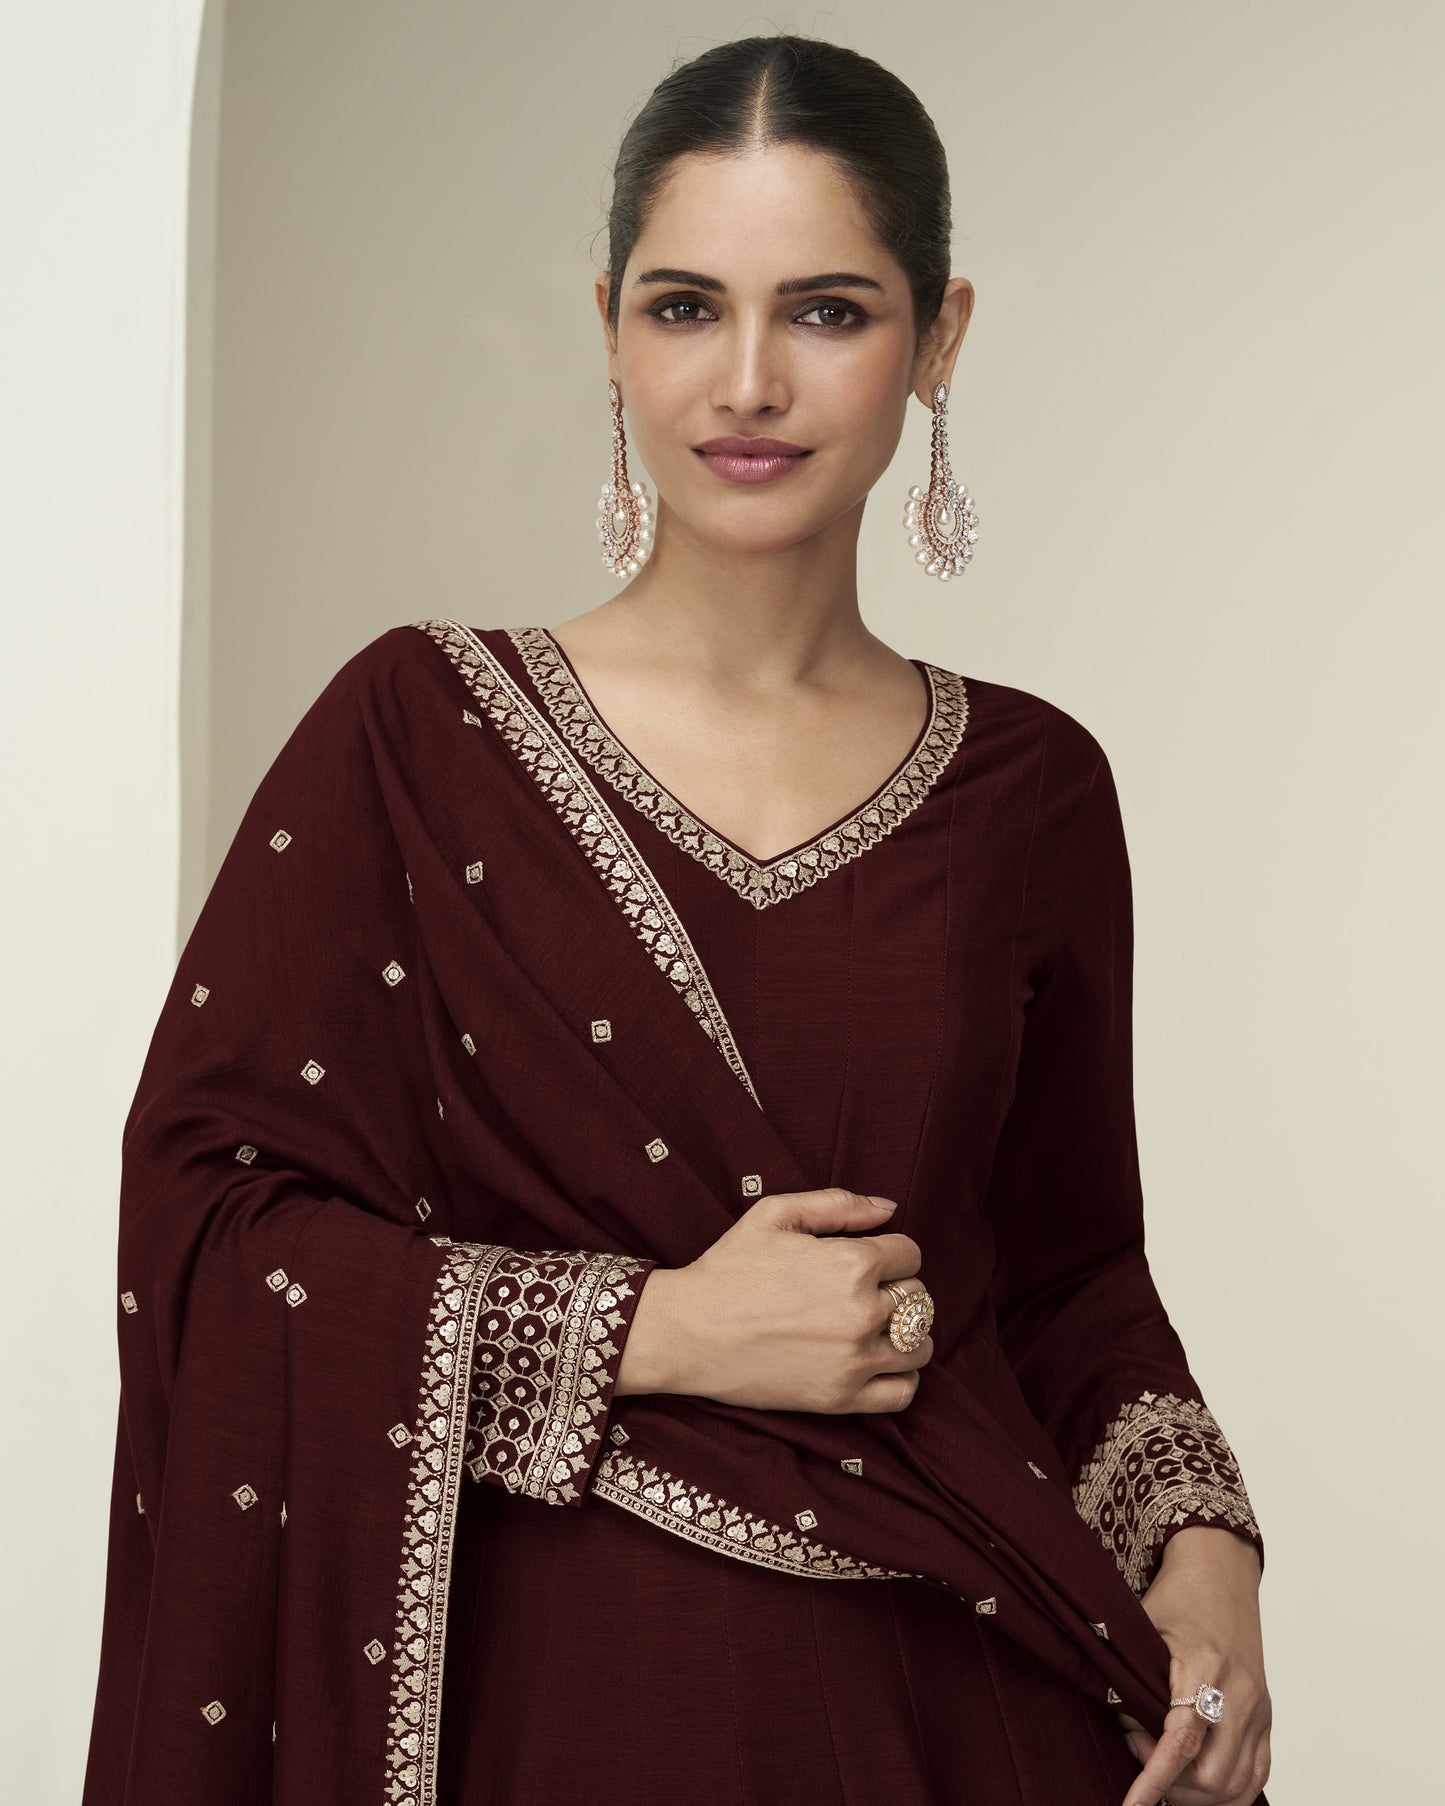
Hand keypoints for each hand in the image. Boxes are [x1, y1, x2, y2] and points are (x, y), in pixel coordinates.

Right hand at [615, 1186, 932, 1410]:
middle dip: (895, 1290)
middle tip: (862, 1293)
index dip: (889, 1252)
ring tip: (873, 1328)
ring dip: (904, 1333)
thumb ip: (838, 1204)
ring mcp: (854, 1359)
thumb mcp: (774, 1214)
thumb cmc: (728, 1268)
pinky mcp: (841, 1398)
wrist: (687, 1332)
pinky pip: (904, 1392)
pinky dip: (901, 1377)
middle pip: (918, 1297)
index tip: (866, 1260)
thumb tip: (889, 1207)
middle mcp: (862, 1311)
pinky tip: (877, 1363)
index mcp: (852, 1262)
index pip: (909, 1254)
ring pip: (919, 1345)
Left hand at [1115, 1527, 1271, 1805]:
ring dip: (1196, 1795)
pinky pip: (1256, 1777)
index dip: (1154, 1779)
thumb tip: (1126, 1729)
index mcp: (1205, 1668)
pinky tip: (1194, 1783)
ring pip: (1237, 1787)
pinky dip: (1226, 1793)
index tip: (1131, 1805)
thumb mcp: (1142, 1628)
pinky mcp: (1267, 1719)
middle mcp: (1240, 1695)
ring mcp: (1259, 1710)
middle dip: (1170, 1785)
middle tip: (1137, 1747)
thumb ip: (1131, 1680)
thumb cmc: (1177, 1598)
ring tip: (1162, 1768)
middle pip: (1212, 1778)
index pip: (1181, 1742)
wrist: (1220, 1574)